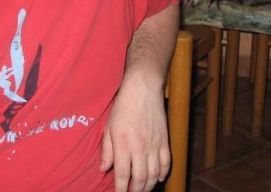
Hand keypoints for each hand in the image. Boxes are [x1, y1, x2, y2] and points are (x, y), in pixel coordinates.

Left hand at [100, 73, 169, 191]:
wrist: (143, 88)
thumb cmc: (123, 106)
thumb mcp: (109, 127)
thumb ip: (106, 150)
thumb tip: (103, 169)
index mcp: (123, 145)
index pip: (122, 175)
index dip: (120, 190)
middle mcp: (140, 148)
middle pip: (140, 180)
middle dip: (135, 191)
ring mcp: (155, 145)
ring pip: (154, 175)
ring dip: (149, 186)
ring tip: (142, 189)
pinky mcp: (165, 140)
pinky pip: (167, 163)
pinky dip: (163, 174)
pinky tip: (157, 178)